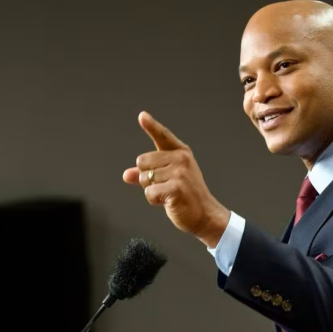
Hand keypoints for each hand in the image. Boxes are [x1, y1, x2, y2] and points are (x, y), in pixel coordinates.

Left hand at [123, 111, 229, 247]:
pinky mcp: (176, 187)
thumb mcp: (167, 180)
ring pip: (145, 178)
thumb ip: (147, 174)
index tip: (142, 116)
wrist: (205, 215)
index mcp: (181, 153)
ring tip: (169, 194)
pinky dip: (155, 200)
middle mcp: (181, 159)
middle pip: (142, 162)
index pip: (162, 136)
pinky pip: (149, 192)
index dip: (151, 126)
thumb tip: (127, 175)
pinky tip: (169, 201)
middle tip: (166, 187)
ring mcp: (180, 172)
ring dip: (152, 190)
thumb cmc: (186, 196)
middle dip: (148, 177)